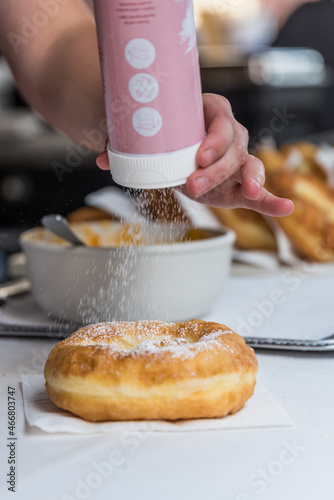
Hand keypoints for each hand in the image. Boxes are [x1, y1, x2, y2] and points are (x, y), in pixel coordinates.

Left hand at [96, 93, 293, 216]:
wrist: (178, 150)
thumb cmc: (168, 137)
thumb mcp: (148, 138)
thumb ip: (128, 146)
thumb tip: (102, 160)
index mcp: (210, 113)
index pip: (221, 120)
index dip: (214, 137)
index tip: (198, 155)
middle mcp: (230, 134)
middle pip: (234, 148)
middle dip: (216, 169)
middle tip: (192, 184)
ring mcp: (237, 160)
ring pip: (249, 166)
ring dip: (246, 180)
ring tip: (245, 192)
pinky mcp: (239, 183)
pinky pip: (260, 191)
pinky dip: (272, 200)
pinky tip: (285, 208)